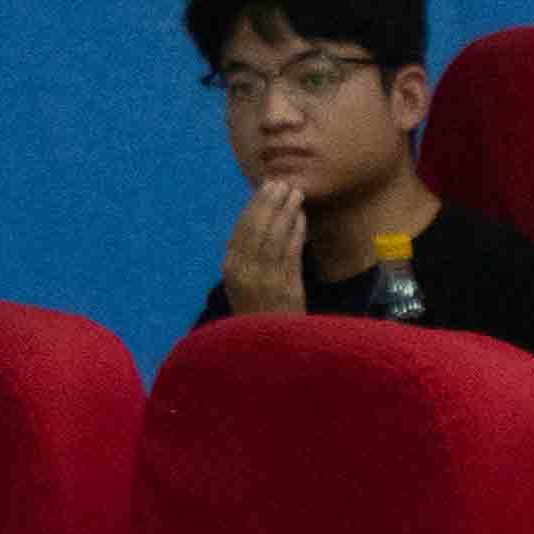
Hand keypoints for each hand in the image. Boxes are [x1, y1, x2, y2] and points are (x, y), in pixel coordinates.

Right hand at [219, 177, 310, 318]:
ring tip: (294, 193)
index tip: (264, 188)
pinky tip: (302, 218)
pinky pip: (291, 254)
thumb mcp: (243, 285)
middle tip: (281, 183)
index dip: (254, 206)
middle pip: (257, 228)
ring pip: (275, 237)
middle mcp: (245, 271)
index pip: (241, 230)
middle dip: (269, 203)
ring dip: (285, 212)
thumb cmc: (257, 315)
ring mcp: (266, 279)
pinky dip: (296, 233)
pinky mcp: (288, 288)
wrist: (268, 350)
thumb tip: (260, 226)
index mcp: (231, 269)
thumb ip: (247, 259)